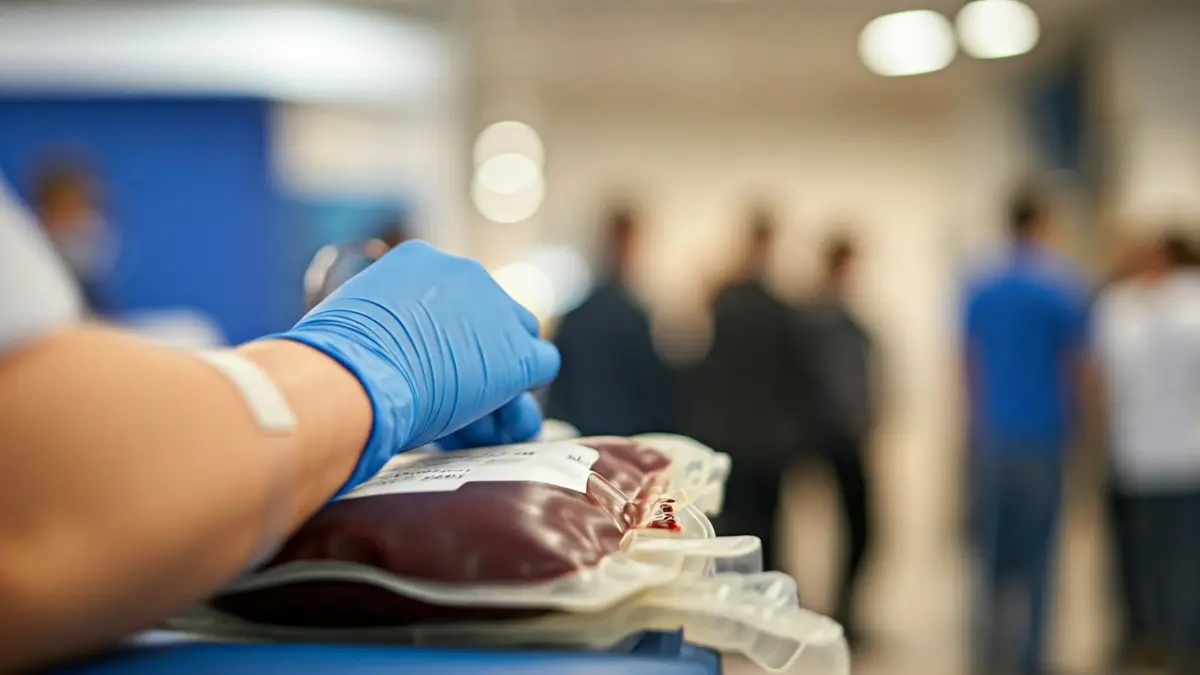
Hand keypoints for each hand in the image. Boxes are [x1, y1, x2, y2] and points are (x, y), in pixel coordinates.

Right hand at [277, 241, 559, 493]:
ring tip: (473, 416)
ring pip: (520, 337)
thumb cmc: (330, 360)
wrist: (353, 379)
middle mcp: (464, 274)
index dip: (442, 338)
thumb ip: (372, 323)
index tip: (422, 366)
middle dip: (475, 353)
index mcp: (419, 260)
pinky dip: (522, 390)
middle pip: (488, 314)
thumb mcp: (343, 322)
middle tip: (452, 396)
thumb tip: (366, 337)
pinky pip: (542, 364)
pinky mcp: (517, 354)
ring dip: (500, 376)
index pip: (449, 298)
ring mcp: (497, 312)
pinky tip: (496, 415)